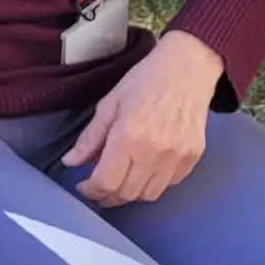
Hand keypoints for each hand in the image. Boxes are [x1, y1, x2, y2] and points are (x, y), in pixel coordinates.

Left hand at [61, 29, 222, 208]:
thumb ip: (90, 137)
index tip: (84, 187)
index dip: (91, 191)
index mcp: (128, 136)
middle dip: (108, 196)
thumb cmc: (146, 80)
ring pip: (149, 195)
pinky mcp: (193, 157)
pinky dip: (153, 184)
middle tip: (98, 189)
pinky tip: (143, 172)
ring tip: (120, 182)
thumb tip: (71, 162)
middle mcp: (154, 152)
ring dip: (130, 194)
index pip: (106, 182)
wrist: (188, 68)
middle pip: (127, 194)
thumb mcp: (109, 104)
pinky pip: (170, 185)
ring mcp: (177, 157)